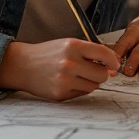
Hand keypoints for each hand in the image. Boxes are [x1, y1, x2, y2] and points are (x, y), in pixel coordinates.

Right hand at [0, 39, 119, 100]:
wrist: (23, 65)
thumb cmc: (49, 53)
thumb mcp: (68, 44)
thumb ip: (90, 52)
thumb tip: (112, 66)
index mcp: (73, 46)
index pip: (104, 54)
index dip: (113, 61)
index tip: (115, 65)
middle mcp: (69, 63)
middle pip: (102, 75)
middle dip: (102, 73)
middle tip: (94, 70)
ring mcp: (65, 80)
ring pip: (94, 86)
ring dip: (90, 82)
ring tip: (77, 75)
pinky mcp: (60, 94)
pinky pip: (82, 94)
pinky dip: (79, 89)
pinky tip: (68, 82)